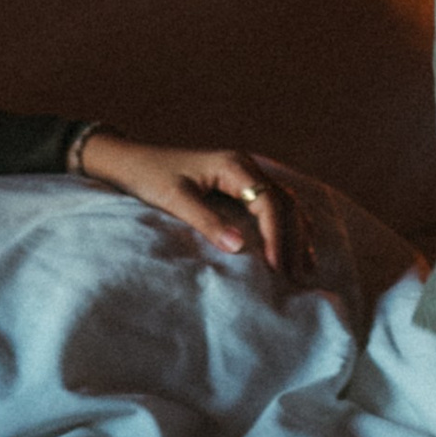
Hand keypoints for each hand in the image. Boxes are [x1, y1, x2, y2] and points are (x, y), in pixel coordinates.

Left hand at [77, 133, 298, 275]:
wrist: (131, 160)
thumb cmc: (150, 176)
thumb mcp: (175, 199)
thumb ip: (206, 222)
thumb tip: (238, 247)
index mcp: (233, 165)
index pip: (268, 202)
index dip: (277, 236)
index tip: (277, 267)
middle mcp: (245, 166)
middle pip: (283, 202)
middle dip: (292, 239)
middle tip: (296, 276)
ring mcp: (243, 173)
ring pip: (284, 202)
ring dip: (295, 233)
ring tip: (304, 267)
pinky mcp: (238, 183)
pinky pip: (272, 204)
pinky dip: (286, 226)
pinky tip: (292, 246)